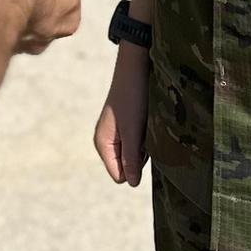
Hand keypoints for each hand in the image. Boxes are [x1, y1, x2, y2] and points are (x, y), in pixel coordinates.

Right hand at [93, 47, 150, 186]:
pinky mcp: (127, 125)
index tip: (141, 145)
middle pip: (128, 166)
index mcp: (102, 144)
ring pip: (135, 154)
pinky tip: (147, 120)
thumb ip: (131, 159)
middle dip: (140, 156)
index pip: (120, 176)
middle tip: (145, 133)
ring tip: (146, 124)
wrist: (136, 66)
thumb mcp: (133, 131)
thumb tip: (131, 184)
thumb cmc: (132, 97)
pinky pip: (139, 142)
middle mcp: (107, 140)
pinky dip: (146, 135)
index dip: (135, 166)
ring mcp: (117, 132)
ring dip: (145, 145)